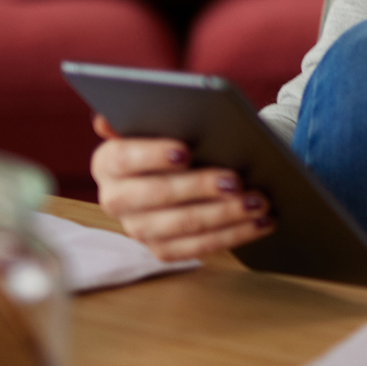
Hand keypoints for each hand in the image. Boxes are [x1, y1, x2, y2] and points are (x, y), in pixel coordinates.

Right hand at [89, 114, 273, 261]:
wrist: (184, 165)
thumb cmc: (174, 135)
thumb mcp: (160, 120)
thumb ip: (142, 115)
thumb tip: (105, 120)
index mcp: (107, 162)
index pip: (124, 158)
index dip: (153, 155)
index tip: (185, 150)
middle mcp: (115, 199)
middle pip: (157, 195)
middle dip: (199, 187)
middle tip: (236, 180)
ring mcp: (139, 229)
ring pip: (183, 225)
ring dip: (225, 214)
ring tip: (258, 201)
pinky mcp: (164, 250)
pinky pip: (200, 247)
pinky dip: (235, 235)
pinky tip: (262, 222)